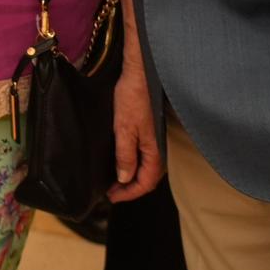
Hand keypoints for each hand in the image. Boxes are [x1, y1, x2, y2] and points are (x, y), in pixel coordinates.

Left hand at [107, 47, 163, 202]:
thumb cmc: (133, 97)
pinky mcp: (149, 131)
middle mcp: (157, 147)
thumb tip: (124, 178)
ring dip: (132, 178)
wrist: (140, 72)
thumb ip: (125, 155)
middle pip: (148, 178)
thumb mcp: (124, 128)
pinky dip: (134, 165)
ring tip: (115, 182)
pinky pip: (145, 156)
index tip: (112, 197)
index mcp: (154, 150)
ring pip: (147, 167)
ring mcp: (154, 139)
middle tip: (112, 193)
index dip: (129, 194)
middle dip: (130, 189)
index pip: (145, 182)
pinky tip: (123, 162)